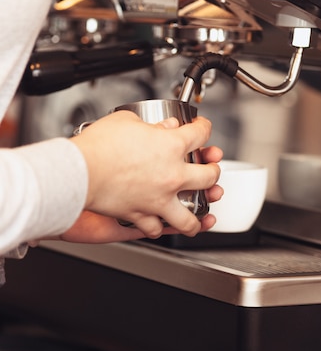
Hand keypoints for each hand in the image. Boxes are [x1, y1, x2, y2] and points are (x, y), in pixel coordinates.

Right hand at [70, 111, 221, 238]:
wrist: (78, 172)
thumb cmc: (98, 146)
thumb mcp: (127, 122)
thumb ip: (152, 125)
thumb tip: (165, 126)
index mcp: (171, 146)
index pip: (200, 134)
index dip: (204, 128)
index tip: (202, 128)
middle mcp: (172, 175)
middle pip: (209, 176)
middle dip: (214, 172)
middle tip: (211, 169)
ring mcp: (159, 199)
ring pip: (190, 216)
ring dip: (197, 216)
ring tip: (200, 214)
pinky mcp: (141, 215)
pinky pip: (156, 228)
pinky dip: (158, 227)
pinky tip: (160, 224)